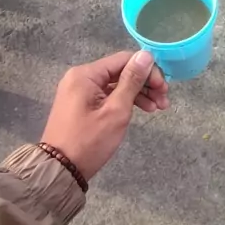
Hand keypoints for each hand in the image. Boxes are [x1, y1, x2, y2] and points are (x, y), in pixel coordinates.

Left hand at [42, 51, 168, 181]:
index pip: (124, 59)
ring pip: (116, 84)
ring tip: (158, 108)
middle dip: (145, 84)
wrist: (60, 170)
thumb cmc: (89, 141)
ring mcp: (80, 91)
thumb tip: (146, 54)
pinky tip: (142, 110)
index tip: (164, 89)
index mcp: (86, 74)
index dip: (148, 71)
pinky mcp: (82, 104)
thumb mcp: (116, 111)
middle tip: (164, 100)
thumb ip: (132, 81)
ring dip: (139, 94)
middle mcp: (81, 77)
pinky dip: (125, 101)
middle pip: (121, 71)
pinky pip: (108, 95)